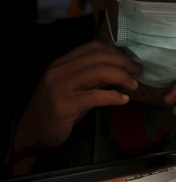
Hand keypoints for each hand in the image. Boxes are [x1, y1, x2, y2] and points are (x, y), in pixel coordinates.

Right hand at [11, 40, 140, 157]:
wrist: (31, 134)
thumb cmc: (56, 110)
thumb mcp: (74, 88)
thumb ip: (93, 78)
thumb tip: (120, 70)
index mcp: (61, 63)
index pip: (92, 47)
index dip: (115, 52)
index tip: (130, 61)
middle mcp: (59, 71)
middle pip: (98, 57)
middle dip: (123, 62)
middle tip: (138, 71)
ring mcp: (59, 88)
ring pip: (97, 72)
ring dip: (121, 76)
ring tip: (133, 85)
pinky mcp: (63, 106)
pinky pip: (95, 96)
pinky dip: (113, 96)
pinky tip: (123, 100)